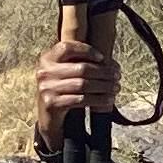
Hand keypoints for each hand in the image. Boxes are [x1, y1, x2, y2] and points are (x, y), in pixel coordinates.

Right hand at [34, 31, 120, 148]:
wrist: (48, 116)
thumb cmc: (62, 90)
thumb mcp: (65, 73)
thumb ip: (81, 63)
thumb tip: (112, 64)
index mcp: (47, 59)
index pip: (67, 47)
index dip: (86, 50)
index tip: (102, 58)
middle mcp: (44, 72)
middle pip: (81, 68)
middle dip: (103, 72)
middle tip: (117, 76)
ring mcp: (47, 88)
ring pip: (83, 84)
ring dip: (104, 86)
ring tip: (115, 88)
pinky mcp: (52, 103)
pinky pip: (81, 99)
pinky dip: (98, 99)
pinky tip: (108, 100)